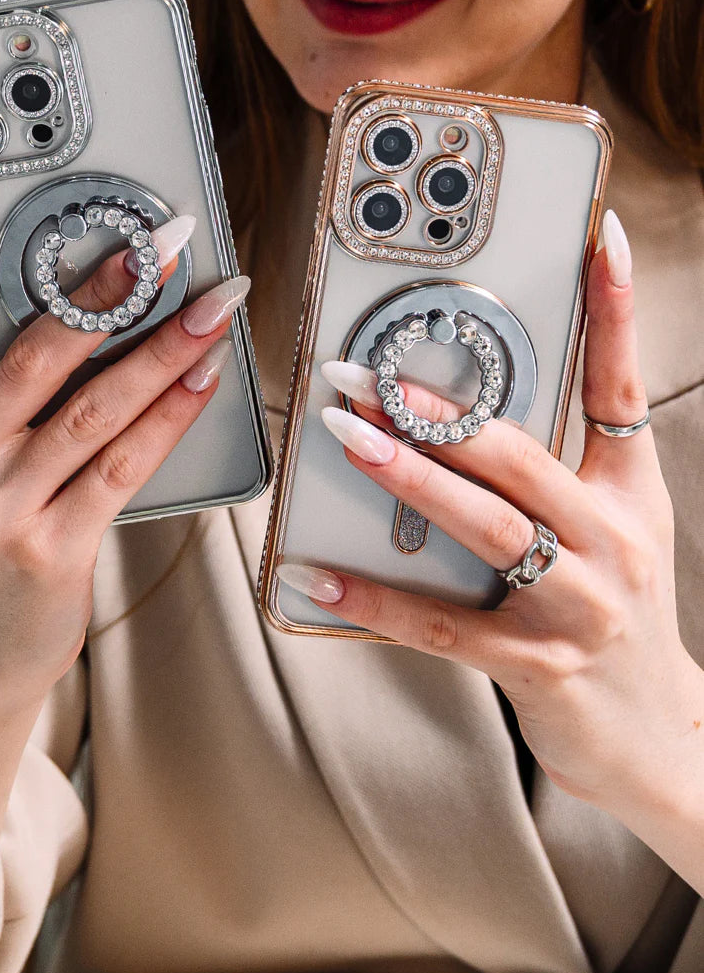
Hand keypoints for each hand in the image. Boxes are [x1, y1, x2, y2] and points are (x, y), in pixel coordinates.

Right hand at [0, 134, 248, 693]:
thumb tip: (65, 310)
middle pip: (33, 350)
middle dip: (106, 288)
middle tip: (162, 239)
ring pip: (93, 406)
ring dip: (162, 348)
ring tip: (213, 303)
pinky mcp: (50, 546)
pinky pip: (123, 464)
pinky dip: (168, 416)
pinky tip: (203, 378)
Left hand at [278, 209, 703, 817]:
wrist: (654, 734)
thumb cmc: (612, 617)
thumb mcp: (605, 535)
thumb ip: (547, 481)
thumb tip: (448, 427)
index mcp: (629, 493)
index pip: (622, 386)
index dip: (612, 311)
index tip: (591, 238)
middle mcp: (613, 540)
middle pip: (522, 454)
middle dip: (437, 408)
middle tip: (362, 371)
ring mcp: (580, 605)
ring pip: (486, 526)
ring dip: (407, 477)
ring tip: (343, 437)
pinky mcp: (538, 665)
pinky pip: (442, 625)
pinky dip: (376, 599)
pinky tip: (318, 575)